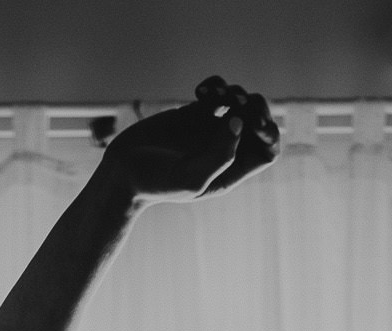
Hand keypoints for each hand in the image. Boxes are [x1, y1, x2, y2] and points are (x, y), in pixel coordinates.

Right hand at [99, 77, 279, 202]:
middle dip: (255, 106)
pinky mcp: (193, 112)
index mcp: (232, 169)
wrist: (122, 173)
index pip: (268, 149)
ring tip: (214, 97)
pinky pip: (217, 92)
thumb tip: (238, 122)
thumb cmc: (157, 183)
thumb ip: (219, 155)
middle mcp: (225, 147)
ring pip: (239, 101)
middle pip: (259, 120)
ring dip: (234, 92)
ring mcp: (210, 128)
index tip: (253, 125)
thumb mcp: (191, 179)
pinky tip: (200, 90)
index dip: (269, 133)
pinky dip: (214, 85)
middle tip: (235, 103)